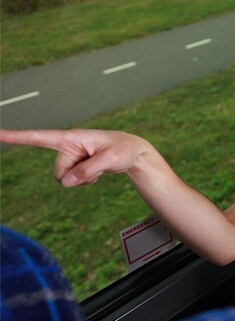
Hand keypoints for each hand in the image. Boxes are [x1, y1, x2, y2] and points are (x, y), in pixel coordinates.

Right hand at [0, 129, 151, 186]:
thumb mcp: (110, 159)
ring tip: (100, 167)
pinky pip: (73, 182)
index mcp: (71, 138)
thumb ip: (87, 170)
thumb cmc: (123, 149)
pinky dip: (86, 181)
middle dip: (76, 176)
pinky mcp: (76, 167)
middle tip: (98, 167)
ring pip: (66, 180)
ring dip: (83, 179)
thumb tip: (66, 182)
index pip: (38, 137)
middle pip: (59, 173)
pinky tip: (99, 172)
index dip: (16, 137)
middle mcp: (67, 147)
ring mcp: (72, 158)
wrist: (133, 153)